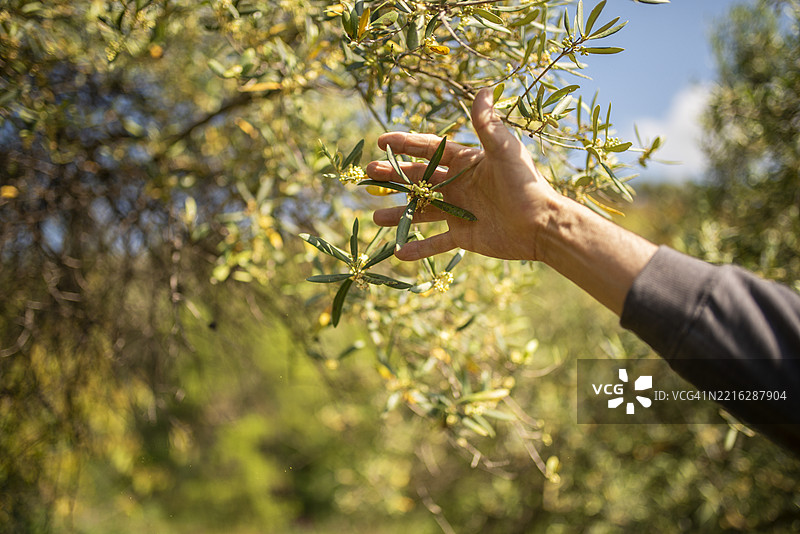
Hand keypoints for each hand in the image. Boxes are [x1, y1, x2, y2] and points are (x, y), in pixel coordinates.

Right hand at [366, 88, 561, 261]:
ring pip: (421, 211)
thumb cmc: (525, 184)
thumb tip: (484, 89)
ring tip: (375, 216)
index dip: (405, 144)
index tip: (381, 141)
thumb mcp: (505, 150)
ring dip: (399, 214)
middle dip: (393, 176)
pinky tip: (399, 253)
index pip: (429, 149)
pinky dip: (418, 248)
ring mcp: (459, 211)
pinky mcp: (463, 235)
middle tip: (369, 174)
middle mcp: (459, 185)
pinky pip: (436, 243)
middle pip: (418, 178)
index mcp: (466, 162)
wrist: (541, 224)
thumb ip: (488, 123)